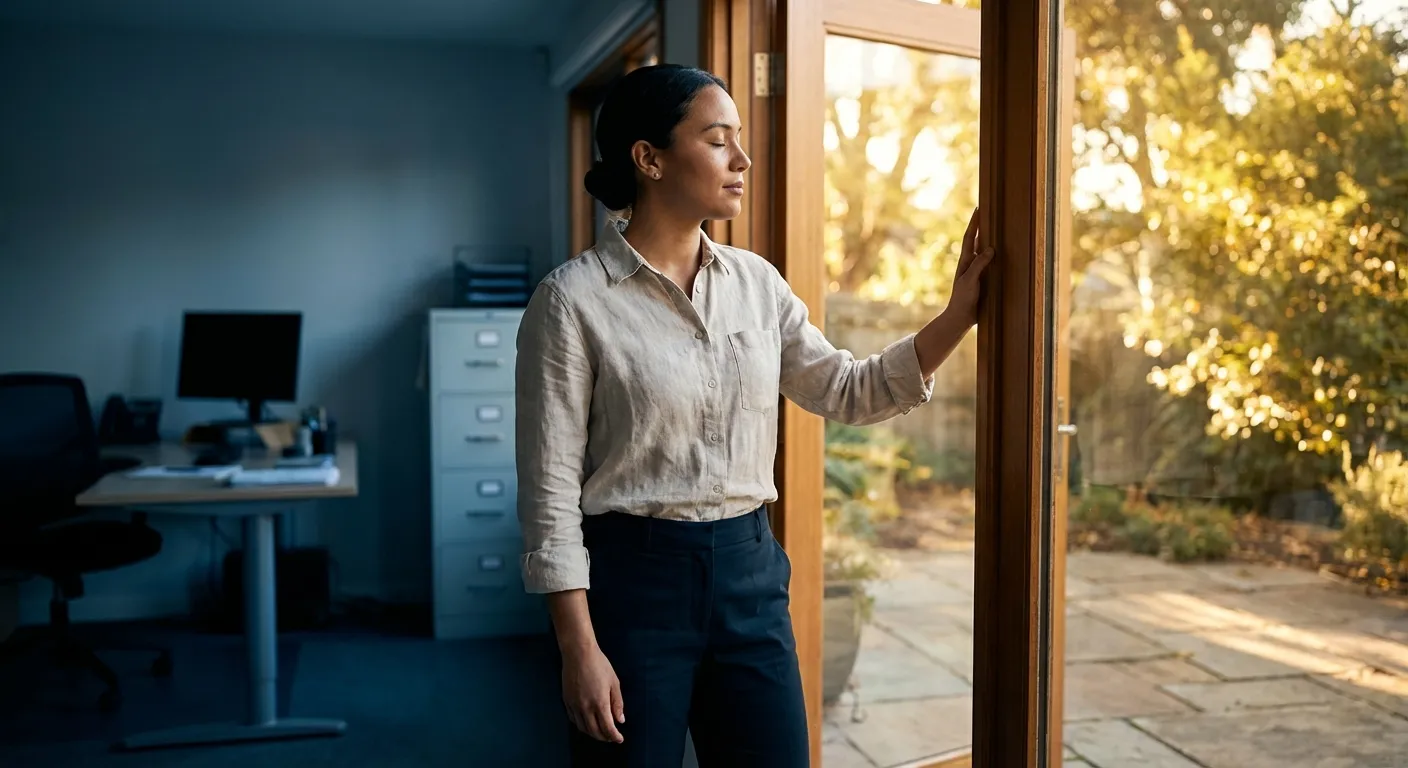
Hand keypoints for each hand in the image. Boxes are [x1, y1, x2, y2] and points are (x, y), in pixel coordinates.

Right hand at [561, 644, 624, 743]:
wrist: (578, 653)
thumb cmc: (599, 665)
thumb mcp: (614, 682)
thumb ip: (617, 703)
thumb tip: (620, 720)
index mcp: (600, 703)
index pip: (608, 728)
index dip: (614, 736)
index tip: (619, 739)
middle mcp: (586, 707)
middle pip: (595, 731)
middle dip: (604, 738)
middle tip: (611, 737)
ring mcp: (574, 705)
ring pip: (583, 728)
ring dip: (593, 734)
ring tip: (600, 732)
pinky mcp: (567, 701)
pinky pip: (573, 719)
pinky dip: (581, 725)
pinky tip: (587, 723)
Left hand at [946, 208, 995, 326]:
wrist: (961, 317)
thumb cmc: (963, 298)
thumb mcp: (970, 280)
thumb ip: (979, 265)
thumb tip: (990, 248)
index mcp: (965, 261)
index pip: (969, 237)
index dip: (974, 223)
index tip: (979, 208)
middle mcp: (971, 263)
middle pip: (977, 241)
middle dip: (983, 227)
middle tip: (990, 213)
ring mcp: (977, 271)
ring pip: (985, 251)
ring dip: (991, 240)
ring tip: (999, 228)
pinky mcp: (984, 280)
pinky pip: (992, 264)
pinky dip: (997, 256)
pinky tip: (1005, 254)